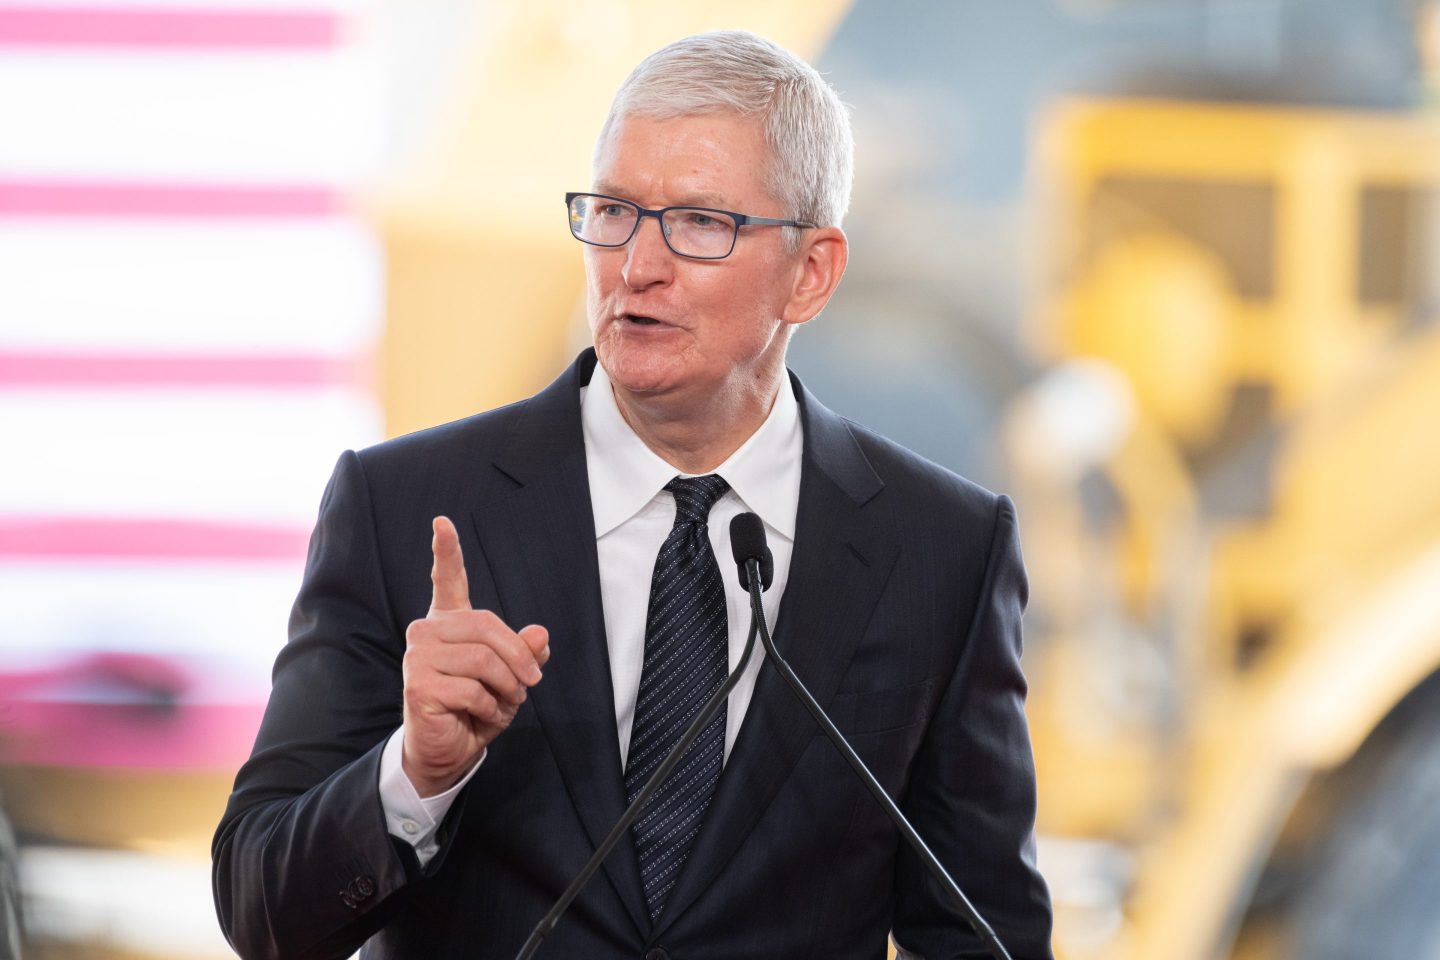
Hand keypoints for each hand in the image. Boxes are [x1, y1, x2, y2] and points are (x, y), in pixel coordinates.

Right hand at [401, 516, 548, 796]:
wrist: (448, 749)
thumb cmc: (476, 707)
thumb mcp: (512, 677)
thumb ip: (526, 652)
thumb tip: (540, 635)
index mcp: (449, 622)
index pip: (447, 580)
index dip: (446, 551)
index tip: (442, 522)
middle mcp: (428, 631)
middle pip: (488, 627)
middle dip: (519, 659)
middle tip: (530, 684)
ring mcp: (418, 655)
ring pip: (484, 660)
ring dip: (507, 688)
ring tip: (504, 702)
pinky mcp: (418, 683)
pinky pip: (473, 689)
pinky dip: (490, 707)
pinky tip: (480, 715)